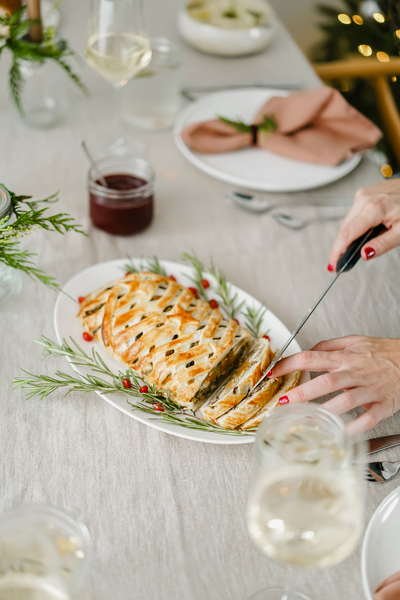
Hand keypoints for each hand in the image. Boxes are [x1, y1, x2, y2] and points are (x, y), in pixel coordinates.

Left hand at [270, 335, 399, 434]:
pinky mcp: (383, 405)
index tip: (274, 372)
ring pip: (344, 402)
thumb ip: (329, 345)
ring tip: (304, 421)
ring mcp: (369, 390)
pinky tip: (338, 434)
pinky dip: (353, 429)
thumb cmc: (384, 352)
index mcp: (345, 357)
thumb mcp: (355, 340)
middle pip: (325, 383)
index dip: (290, 364)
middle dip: (302, 393)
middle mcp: (355, 373)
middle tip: (283, 402)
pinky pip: (366, 420)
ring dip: (323, 412)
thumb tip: (308, 350)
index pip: (312, 357)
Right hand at [329, 179, 399, 270]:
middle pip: (345, 228)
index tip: (332, 264)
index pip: (347, 233)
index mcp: (374, 207)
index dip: (337, 251)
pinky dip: (356, 225)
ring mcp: (362, 194)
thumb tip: (364, 254)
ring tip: (361, 244)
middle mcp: (364, 198)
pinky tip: (365, 230)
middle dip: (343, 245)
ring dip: (350, 235)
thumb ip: (383, 244)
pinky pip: (353, 214)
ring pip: (348, 221)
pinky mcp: (363, 194)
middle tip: (343, 261)